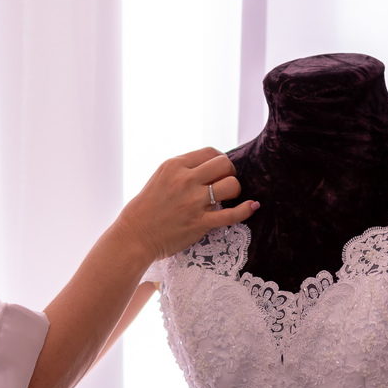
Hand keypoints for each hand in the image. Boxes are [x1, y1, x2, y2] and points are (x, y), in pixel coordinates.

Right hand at [115, 147, 257, 262]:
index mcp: (174, 166)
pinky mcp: (200, 223)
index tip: (219, 171)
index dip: (220, 160)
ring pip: (232, 185)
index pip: (210, 152)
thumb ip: (183, 169)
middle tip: (224, 183)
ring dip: (235, 191)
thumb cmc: (146, 207)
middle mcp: (185, 180)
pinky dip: (246, 210)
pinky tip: (252, 206)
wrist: (135, 235)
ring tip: (229, 197)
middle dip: (230, 172)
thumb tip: (209, 166)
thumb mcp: (161, 177)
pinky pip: (232, 214)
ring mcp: (193, 202)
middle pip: (225, 164)